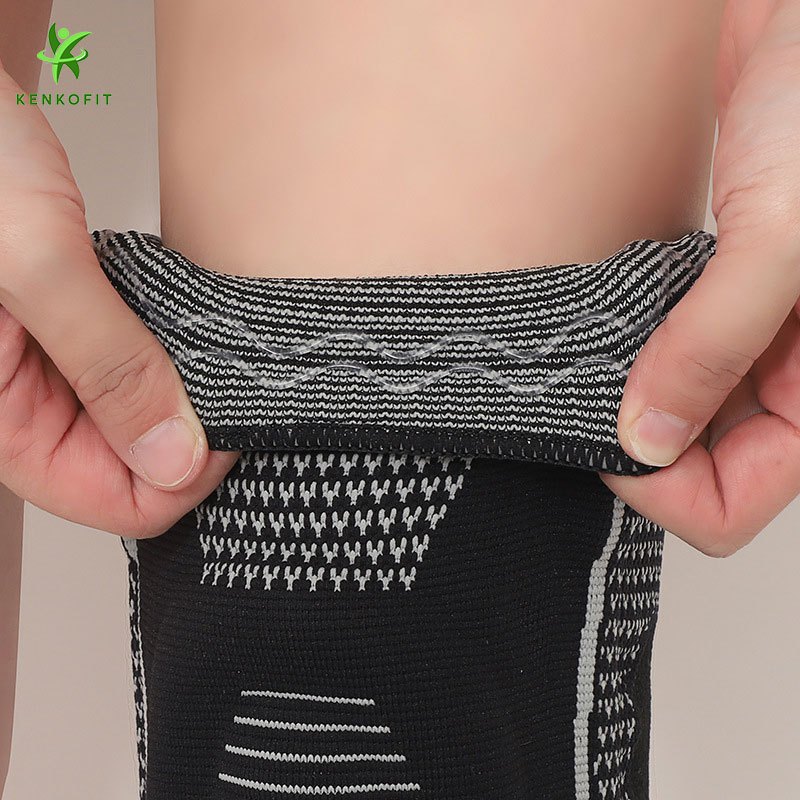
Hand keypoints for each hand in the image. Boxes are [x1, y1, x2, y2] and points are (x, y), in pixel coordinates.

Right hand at [0, 60, 238, 537]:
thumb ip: (108, 366)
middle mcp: (23, 406)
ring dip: (183, 396)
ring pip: (139, 424)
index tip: (232, 421)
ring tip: (215, 353)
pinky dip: (170, 358)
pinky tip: (188, 330)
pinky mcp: (71, 333)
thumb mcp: (36, 264)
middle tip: (234, 380)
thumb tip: (174, 458)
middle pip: (134, 470)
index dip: (186, 475)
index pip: (117, 502)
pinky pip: (133, 374)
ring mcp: (49, 371)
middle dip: (191, 436)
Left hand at [602, 0, 799, 556]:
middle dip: (635, 445)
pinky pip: (664, 362)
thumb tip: (646, 444)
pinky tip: (605, 326)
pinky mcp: (712, 301)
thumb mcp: (779, 237)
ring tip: (592, 355)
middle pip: (694, 472)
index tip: (602, 437)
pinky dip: (627, 357)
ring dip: (626, 401)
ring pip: (673, 421)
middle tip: (585, 393)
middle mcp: (787, 378)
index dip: (658, 490)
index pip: (729, 507)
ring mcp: (748, 342)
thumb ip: (712, 348)